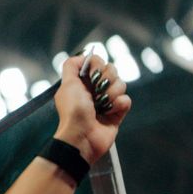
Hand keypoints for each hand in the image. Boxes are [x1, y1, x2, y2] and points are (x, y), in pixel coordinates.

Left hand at [53, 47, 131, 163]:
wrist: (82, 137)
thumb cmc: (73, 112)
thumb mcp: (67, 85)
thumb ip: (71, 67)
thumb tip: (81, 56)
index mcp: (82, 82)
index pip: (98, 62)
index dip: (97, 66)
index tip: (92, 75)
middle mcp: (94, 90)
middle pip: (112, 70)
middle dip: (107, 80)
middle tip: (97, 92)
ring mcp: (106, 101)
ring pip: (121, 84)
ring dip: (111, 94)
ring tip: (101, 106)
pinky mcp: (116, 112)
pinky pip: (126, 100)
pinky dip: (119, 105)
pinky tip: (109, 113)